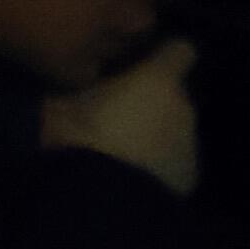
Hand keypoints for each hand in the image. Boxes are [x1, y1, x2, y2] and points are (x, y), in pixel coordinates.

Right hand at [38, 31, 199, 196]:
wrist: (103, 199)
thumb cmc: (81, 138)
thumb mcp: (59, 104)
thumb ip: (72, 87)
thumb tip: (62, 85)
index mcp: (158, 78)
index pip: (180, 50)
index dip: (163, 58)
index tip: (142, 67)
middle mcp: (182, 106)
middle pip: (175, 95)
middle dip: (153, 103)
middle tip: (118, 118)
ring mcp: (190, 144)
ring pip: (175, 130)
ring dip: (156, 136)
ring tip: (123, 154)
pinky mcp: (190, 177)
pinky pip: (175, 163)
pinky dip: (160, 167)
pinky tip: (134, 178)